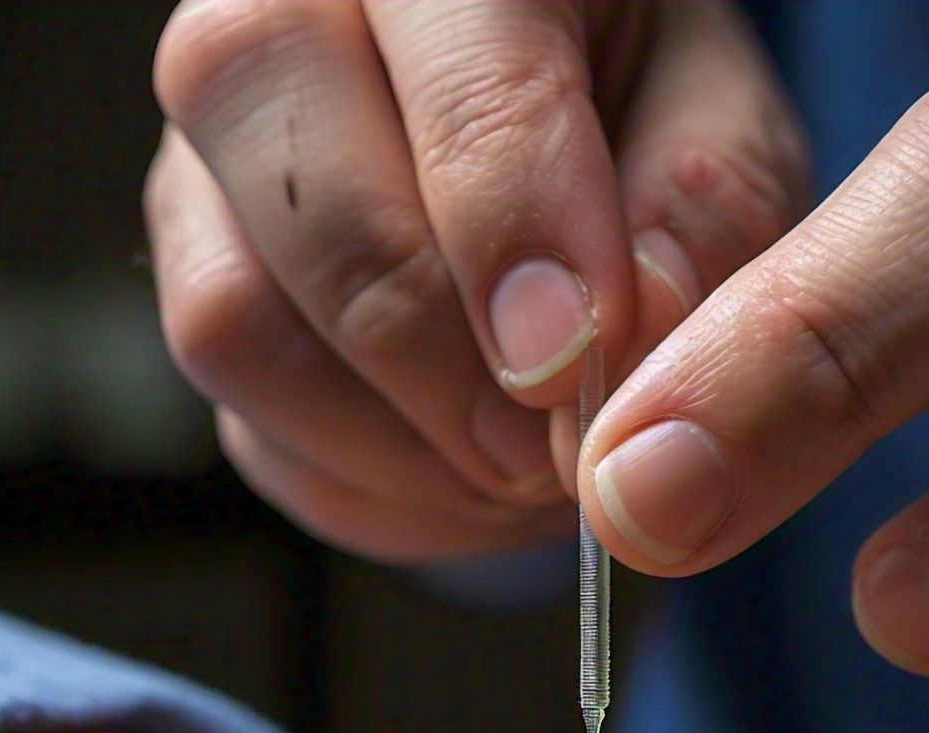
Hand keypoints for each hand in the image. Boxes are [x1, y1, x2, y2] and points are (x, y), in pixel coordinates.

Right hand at [145, 0, 806, 562]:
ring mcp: (216, 175)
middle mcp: (285, 36)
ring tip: (520, 469)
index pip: (464, 95)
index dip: (517, 248)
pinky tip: (467, 476)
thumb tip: (599, 361)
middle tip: (554, 450)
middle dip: (451, 374)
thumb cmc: (645, 134)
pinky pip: (253, 432)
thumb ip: (696, 228)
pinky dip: (376, 491)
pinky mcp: (210, 295)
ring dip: (402, 449)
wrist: (557, 170)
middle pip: (311, 210)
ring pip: (237, 329)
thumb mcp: (719, 148)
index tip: (572, 369)